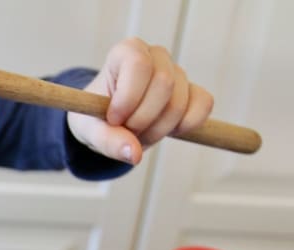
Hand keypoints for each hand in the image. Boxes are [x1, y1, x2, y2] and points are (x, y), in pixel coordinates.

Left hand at [68, 37, 213, 164]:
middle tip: (127, 130)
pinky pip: (203, 106)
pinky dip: (185, 126)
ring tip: (140, 133)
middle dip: (143, 119)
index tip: (114, 119)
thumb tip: (134, 154)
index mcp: (126, 52)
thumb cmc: (96, 117)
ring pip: (180, 102)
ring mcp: (178, 72)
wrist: (109, 122)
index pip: (139, 64)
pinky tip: (166, 130)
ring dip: (158, 129)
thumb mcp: (90, 130)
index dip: (128, 97)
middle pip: (164, 84)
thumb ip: (108, 140)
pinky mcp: (194, 91)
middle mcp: (155, 56)